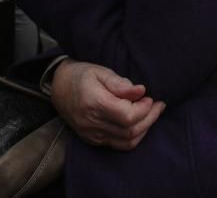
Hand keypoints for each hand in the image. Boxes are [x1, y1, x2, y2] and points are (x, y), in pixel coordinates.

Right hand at [51, 59, 165, 150]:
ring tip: (151, 114)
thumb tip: (141, 92)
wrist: (58, 87)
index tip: (150, 98)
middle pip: (130, 131)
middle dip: (150, 119)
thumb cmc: (81, 75)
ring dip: (144, 129)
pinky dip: (133, 136)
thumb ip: (120, 83)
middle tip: (158, 105)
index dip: (144, 109)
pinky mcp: (92, 139)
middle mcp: (92, 123)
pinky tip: (139, 123)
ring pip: (126, 142)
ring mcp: (92, 134)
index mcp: (94, 104)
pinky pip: (118, 145)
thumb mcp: (100, 71)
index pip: (128, 116)